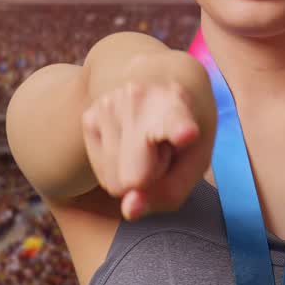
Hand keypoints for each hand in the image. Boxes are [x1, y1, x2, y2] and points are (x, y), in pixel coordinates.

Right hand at [81, 81, 208, 220]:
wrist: (155, 75)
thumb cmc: (183, 127)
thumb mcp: (196, 160)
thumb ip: (170, 193)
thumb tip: (128, 210)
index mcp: (177, 106)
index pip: (175, 122)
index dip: (180, 130)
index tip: (187, 135)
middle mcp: (139, 100)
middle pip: (135, 180)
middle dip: (151, 177)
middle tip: (164, 149)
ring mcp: (108, 106)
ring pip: (115, 183)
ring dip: (135, 171)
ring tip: (148, 142)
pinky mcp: (88, 117)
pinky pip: (104, 177)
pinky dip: (118, 166)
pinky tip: (130, 139)